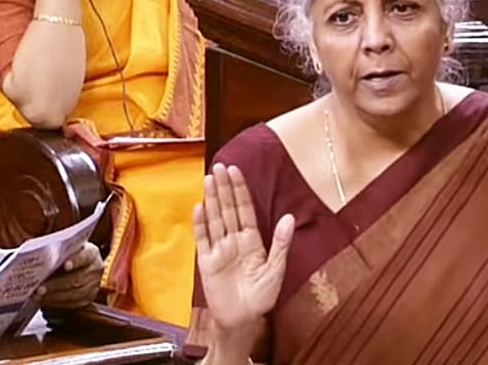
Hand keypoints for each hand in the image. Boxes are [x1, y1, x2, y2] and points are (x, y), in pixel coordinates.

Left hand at [37, 242, 102, 308]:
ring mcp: (94, 285)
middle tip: (39, 288)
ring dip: (55, 296)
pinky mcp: (88, 298)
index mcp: (91, 253)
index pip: (86, 256)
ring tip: (38, 296)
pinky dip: (57, 303)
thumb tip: (38, 257)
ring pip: (76, 293)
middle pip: (78, 278)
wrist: (74, 267)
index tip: (65, 265)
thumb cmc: (65, 257)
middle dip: (57, 285)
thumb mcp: (63, 250)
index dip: (76, 260)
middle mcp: (95, 269)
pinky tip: (44, 301)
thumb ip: (56, 253)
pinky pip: (74, 303)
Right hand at [194, 164, 294, 331]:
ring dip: (212, 199)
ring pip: (215, 219)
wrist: (242, 321)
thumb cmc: (262, 297)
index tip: (236, 171)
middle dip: (224, 188)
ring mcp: (219, 250)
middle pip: (228, 209)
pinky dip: (200, 224)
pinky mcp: (207, 263)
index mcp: (253, 241)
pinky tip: (198, 207)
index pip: (245, 210)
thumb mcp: (276, 270)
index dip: (240, 190)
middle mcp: (235, 241)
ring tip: (209, 179)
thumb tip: (289, 218)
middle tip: (220, 166)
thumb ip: (281, 244)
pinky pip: (203, 240)